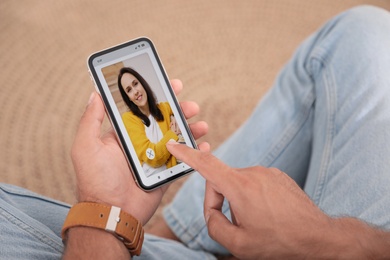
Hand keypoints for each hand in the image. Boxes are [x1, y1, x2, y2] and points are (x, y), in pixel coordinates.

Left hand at [71, 79, 207, 224]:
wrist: (112, 213)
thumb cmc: (96, 179)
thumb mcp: (86, 146)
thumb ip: (91, 120)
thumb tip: (96, 93)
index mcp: (124, 134)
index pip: (142, 110)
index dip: (156, 96)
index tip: (169, 85)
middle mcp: (140, 143)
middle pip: (164, 121)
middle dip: (179, 111)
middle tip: (191, 106)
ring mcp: (154, 158)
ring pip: (177, 138)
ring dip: (190, 129)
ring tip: (202, 125)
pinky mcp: (165, 173)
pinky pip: (183, 159)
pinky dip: (195, 151)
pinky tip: (203, 145)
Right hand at [166, 143, 334, 258]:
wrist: (318, 238)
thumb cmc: (279, 242)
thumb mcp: (238, 244)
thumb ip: (214, 225)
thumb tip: (212, 211)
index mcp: (240, 186)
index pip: (206, 164)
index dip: (186, 154)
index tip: (174, 144)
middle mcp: (253, 172)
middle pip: (221, 181)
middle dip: (221, 201)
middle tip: (237, 224)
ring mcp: (267, 172)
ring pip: (239, 184)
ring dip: (239, 201)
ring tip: (258, 221)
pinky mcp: (278, 176)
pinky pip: (255, 183)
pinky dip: (254, 197)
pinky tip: (268, 214)